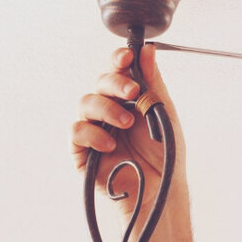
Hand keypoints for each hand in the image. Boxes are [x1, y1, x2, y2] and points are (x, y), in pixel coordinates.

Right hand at [72, 44, 187, 229]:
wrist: (161, 190)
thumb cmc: (164, 155)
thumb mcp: (163, 114)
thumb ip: (153, 83)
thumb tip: (146, 51)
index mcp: (128, 99)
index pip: (117, 71)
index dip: (118, 60)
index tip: (127, 57)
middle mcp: (109, 110)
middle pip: (100, 83)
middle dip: (115, 83)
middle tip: (133, 93)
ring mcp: (94, 128)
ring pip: (86, 102)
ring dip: (107, 108)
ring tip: (126, 124)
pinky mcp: (82, 151)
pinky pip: (77, 131)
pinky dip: (93, 133)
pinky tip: (110, 144)